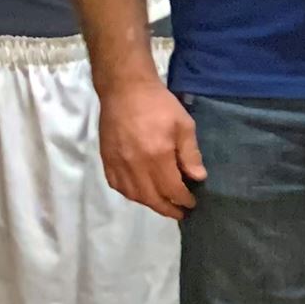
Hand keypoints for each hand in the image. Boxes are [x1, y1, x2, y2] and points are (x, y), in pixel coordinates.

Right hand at [98, 78, 206, 219]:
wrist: (125, 90)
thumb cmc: (159, 105)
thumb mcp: (184, 125)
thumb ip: (190, 154)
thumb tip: (198, 178)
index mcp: (157, 156)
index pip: (171, 189)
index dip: (183, 199)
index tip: (192, 203)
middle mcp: (135, 165)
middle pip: (151, 197)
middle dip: (167, 209)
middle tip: (180, 213)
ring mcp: (117, 163)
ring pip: (133, 194)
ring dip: (149, 203)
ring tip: (163, 204)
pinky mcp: (106, 159)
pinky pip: (117, 185)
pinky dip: (130, 194)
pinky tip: (140, 193)